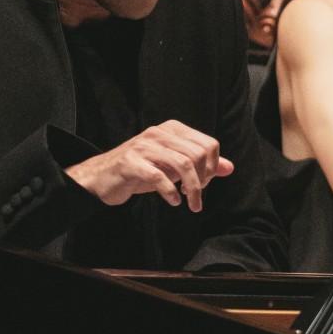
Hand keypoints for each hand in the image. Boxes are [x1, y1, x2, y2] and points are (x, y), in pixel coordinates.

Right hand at [64, 120, 233, 211]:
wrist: (103, 177)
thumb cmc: (141, 171)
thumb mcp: (173, 167)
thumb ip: (201, 165)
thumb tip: (229, 167)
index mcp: (172, 129)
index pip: (208, 144)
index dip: (212, 167)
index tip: (204, 185)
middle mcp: (158, 133)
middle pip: (198, 154)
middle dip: (203, 180)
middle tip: (196, 197)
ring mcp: (143, 146)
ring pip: (182, 164)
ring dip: (192, 189)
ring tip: (191, 204)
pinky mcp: (130, 162)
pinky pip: (159, 176)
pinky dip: (170, 191)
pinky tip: (172, 201)